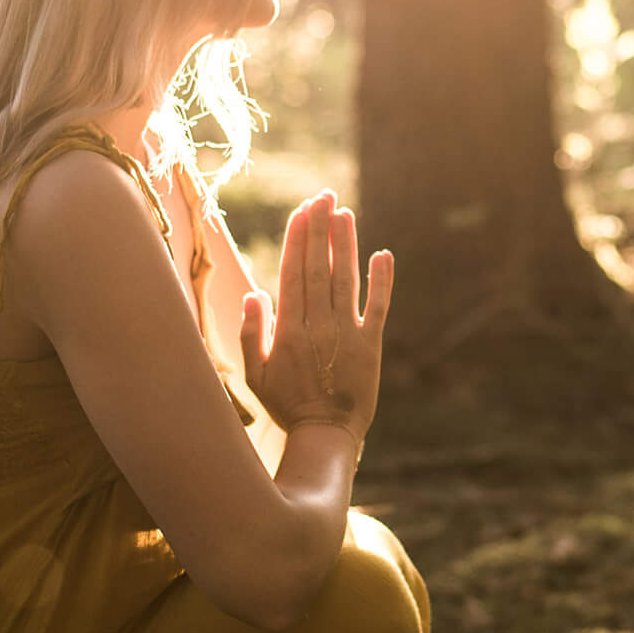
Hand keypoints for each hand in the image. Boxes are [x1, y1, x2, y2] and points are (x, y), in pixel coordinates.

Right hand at [238, 190, 392, 445]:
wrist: (325, 436)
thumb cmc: (286, 405)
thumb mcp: (254, 374)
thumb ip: (250, 333)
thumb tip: (253, 294)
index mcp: (287, 330)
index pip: (291, 274)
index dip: (297, 240)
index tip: (300, 211)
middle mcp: (316, 326)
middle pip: (316, 268)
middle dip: (319, 230)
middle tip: (323, 197)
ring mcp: (345, 334)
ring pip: (344, 280)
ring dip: (344, 245)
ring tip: (344, 213)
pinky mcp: (371, 345)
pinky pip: (377, 307)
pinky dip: (381, 281)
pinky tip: (382, 254)